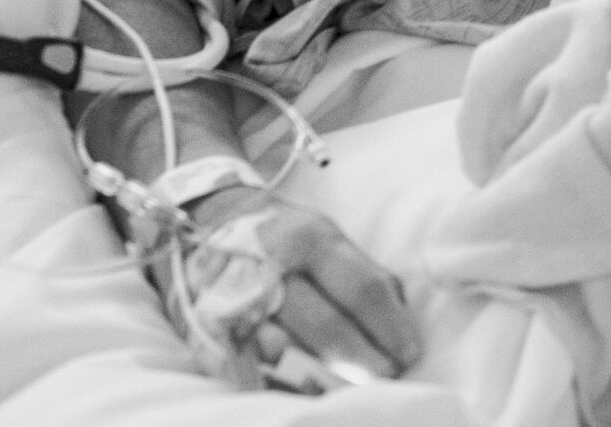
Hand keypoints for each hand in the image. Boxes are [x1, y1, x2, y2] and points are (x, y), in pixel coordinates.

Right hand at [178, 185, 422, 381]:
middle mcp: (274, 268)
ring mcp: (236, 300)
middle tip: (386, 379)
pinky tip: (299, 393)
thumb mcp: (324, 236)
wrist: (202, 218)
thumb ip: (362, 273)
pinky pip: (246, 367)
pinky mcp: (208, 327)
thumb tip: (399, 316)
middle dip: (361, 360)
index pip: (362, 289)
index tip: (408, 354)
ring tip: (349, 392)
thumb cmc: (281, 234)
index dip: (389, 326)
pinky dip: (275, 385)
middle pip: (326, 325)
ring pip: (287, 352)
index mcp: (310, 240)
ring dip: (322, 379)